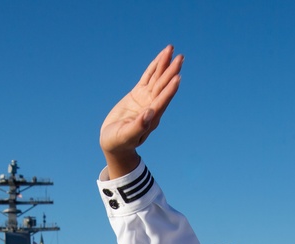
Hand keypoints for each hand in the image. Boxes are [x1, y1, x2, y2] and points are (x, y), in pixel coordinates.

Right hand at [100, 45, 183, 178]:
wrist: (114, 142)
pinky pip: (147, 77)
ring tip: (171, 50)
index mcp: (151, 118)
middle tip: (180, 57)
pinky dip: (154, 67)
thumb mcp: (126, 136)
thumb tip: (150, 114)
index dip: (169, 90)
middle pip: (163, 86)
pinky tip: (161, 57)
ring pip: (157, 79)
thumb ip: (138, 127)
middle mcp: (152, 106)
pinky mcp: (138, 94)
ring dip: (164, 65)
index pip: (162, 101)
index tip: (177, 77)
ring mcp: (146, 99)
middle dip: (171, 71)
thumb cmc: (119, 143)